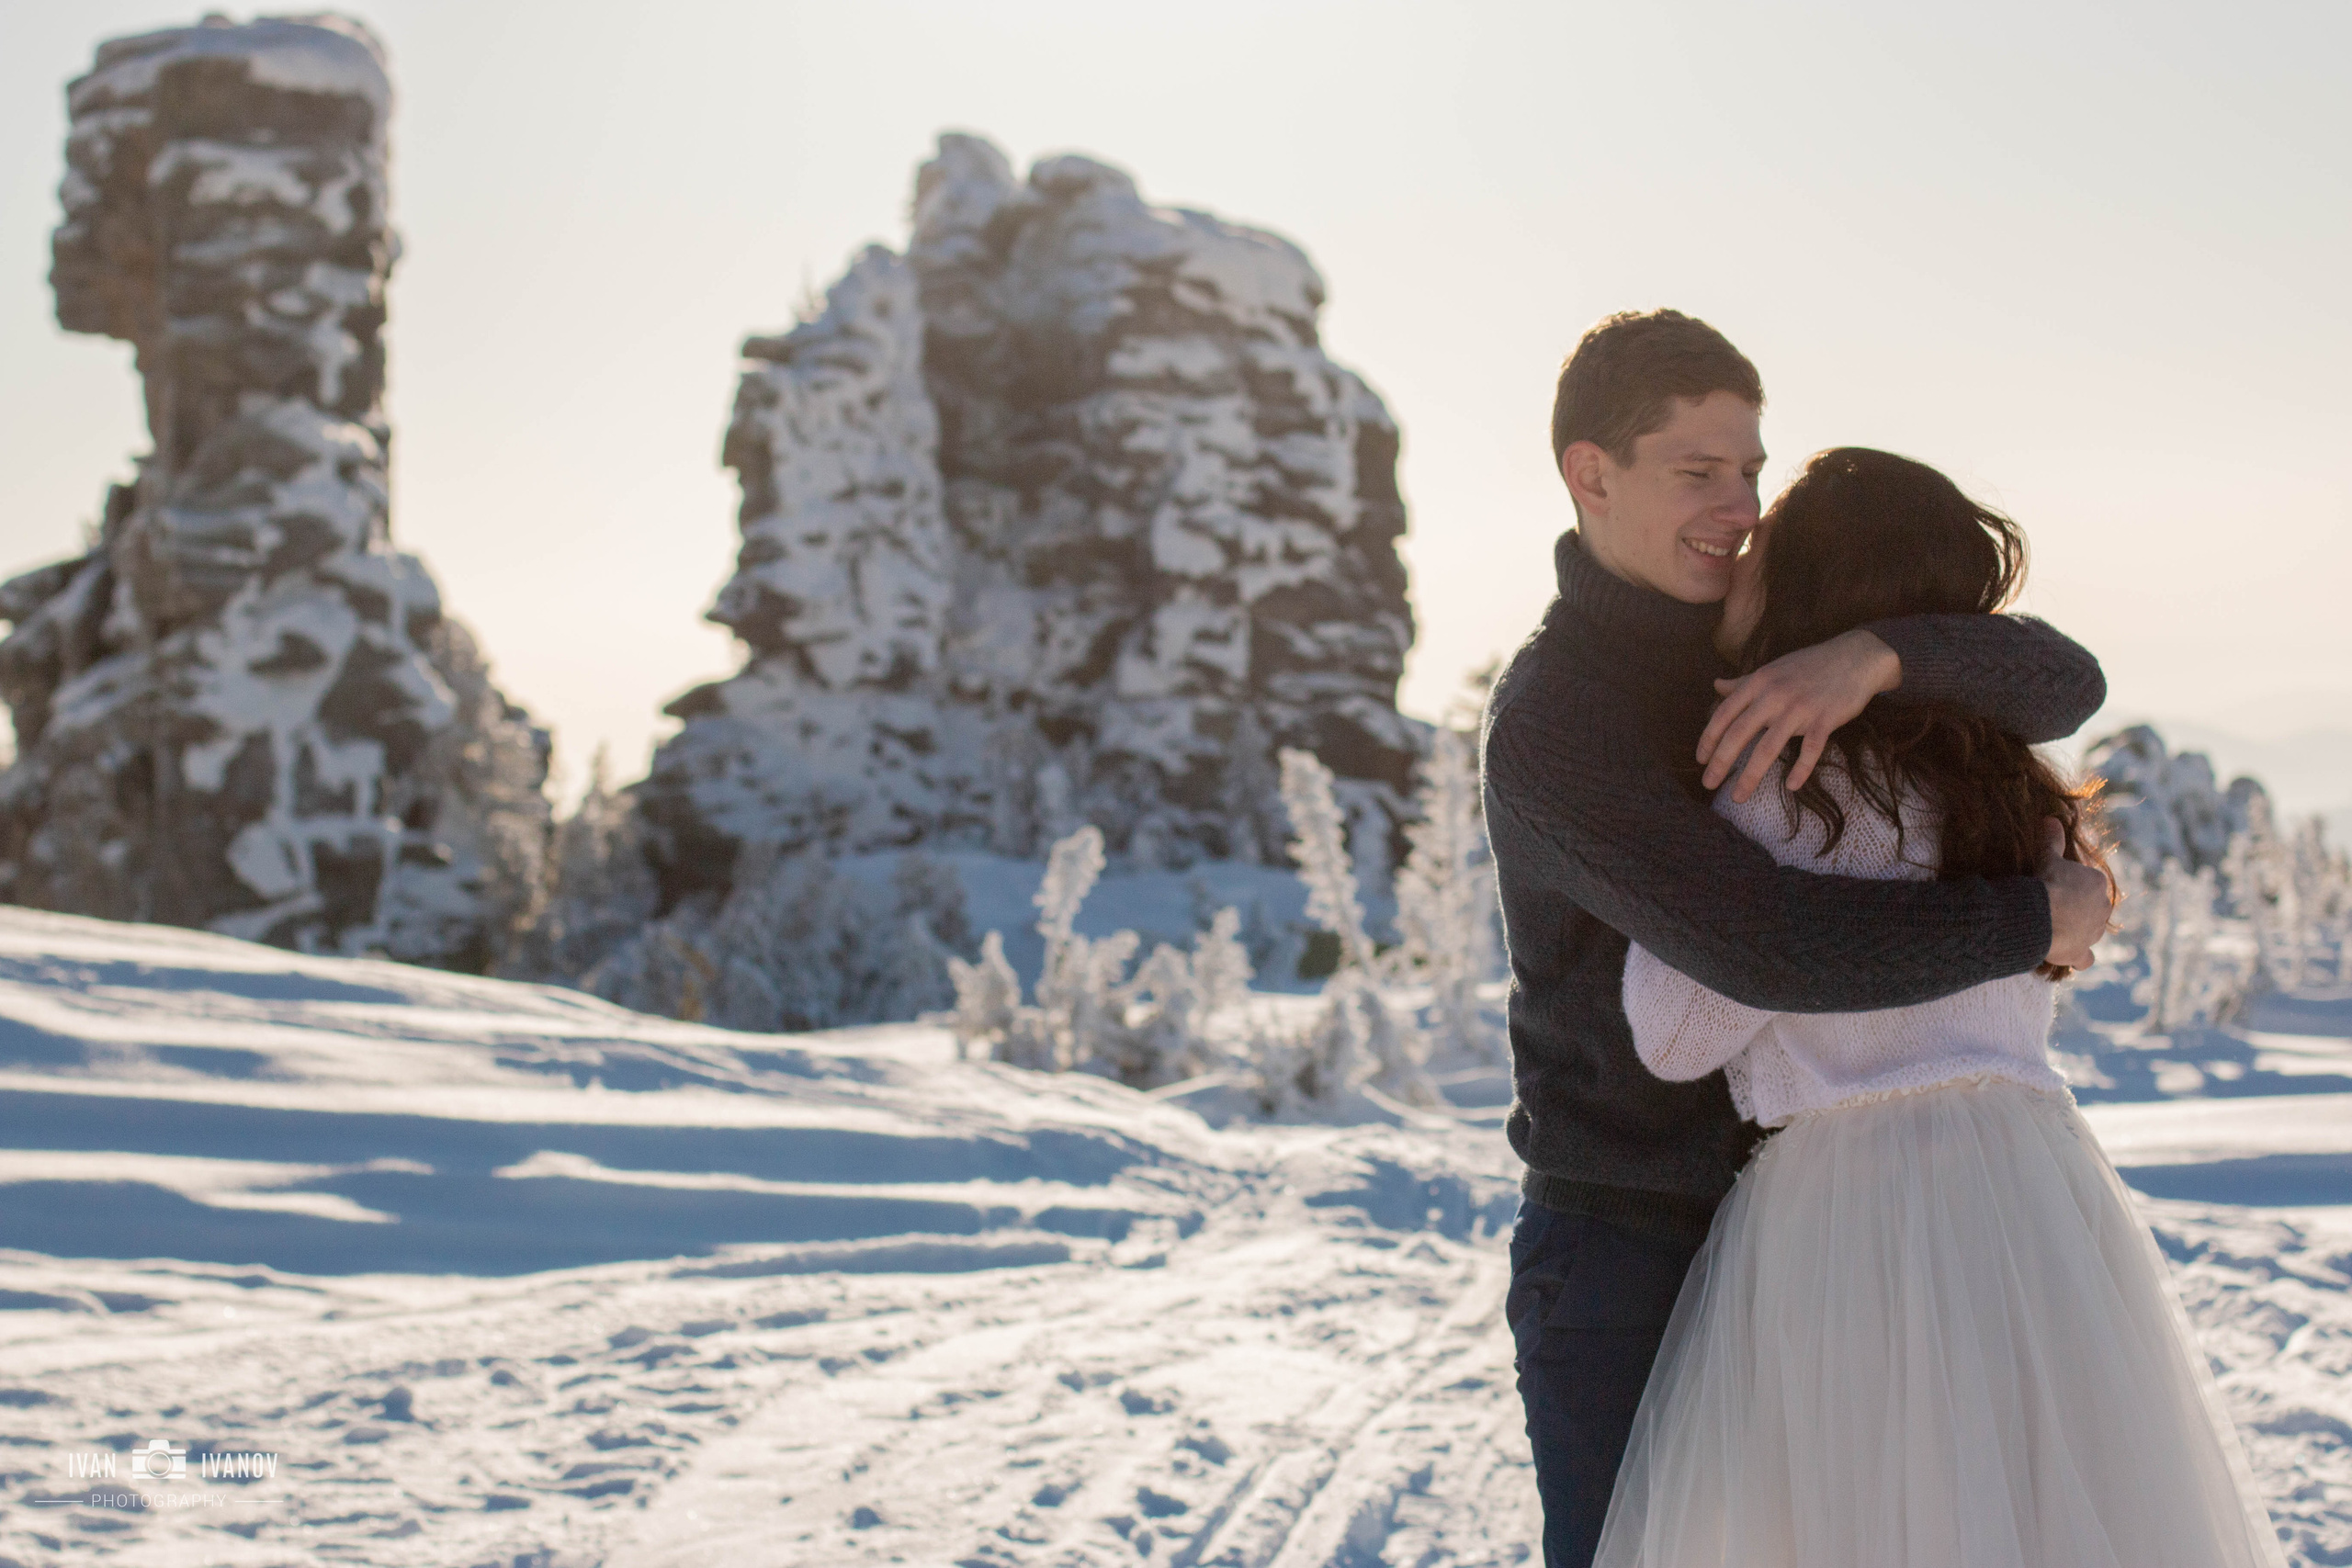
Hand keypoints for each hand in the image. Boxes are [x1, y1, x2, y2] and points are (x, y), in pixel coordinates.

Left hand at [1698, 630, 1902, 802]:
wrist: (1855, 657)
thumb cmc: (1809, 665)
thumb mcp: (1772, 670)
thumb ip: (1743, 682)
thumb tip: (1716, 685)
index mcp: (1759, 682)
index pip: (1725, 713)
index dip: (1709, 737)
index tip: (1700, 759)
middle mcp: (1775, 695)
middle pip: (1740, 733)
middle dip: (1721, 761)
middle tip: (1708, 784)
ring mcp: (1801, 708)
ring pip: (1769, 747)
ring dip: (1751, 775)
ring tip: (1738, 797)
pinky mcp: (1826, 718)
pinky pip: (1810, 749)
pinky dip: (1801, 769)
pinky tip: (1791, 786)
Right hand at [2038, 819, 2109, 969]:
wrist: (2040, 915)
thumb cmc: (2046, 883)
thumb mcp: (2047, 857)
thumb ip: (2051, 840)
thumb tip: (2050, 818)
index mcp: (2097, 884)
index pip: (2088, 883)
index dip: (2071, 883)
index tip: (2055, 884)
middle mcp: (2101, 909)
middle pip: (2092, 907)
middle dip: (2078, 907)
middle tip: (2055, 906)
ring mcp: (2092, 933)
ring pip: (2091, 930)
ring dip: (2079, 930)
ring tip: (2059, 928)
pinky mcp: (2080, 952)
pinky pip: (2086, 959)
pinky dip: (2080, 958)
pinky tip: (2072, 957)